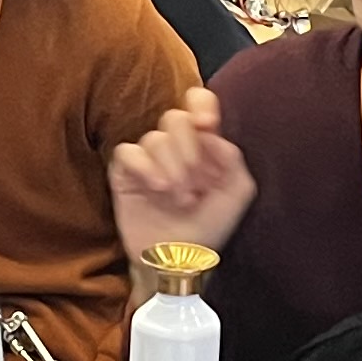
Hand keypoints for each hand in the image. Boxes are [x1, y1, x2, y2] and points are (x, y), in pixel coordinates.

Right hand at [109, 88, 256, 258]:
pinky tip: (157, 188)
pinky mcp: (124, 173)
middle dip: (189, 152)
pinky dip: (146, 167)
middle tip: (197, 185)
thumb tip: (208, 133)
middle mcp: (174, 145)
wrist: (182, 258)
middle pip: (175, 118)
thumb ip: (231, 156)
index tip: (207, 125)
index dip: (200, 104)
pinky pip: (128, 152)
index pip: (198, 102)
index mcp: (202, 143)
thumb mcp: (237, 192)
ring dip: (172, 170)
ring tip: (180, 199)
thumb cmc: (210, 226)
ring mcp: (148, 158)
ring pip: (154, 139)